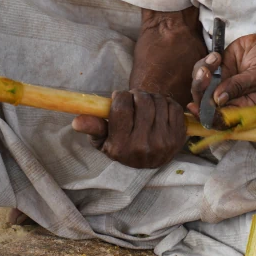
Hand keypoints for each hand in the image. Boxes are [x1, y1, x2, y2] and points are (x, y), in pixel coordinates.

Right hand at [72, 90, 187, 168]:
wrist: (148, 161)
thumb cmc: (121, 145)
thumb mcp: (103, 140)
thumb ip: (92, 128)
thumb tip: (76, 121)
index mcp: (121, 146)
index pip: (122, 107)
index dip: (120, 96)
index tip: (120, 97)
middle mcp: (144, 146)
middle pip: (143, 101)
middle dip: (136, 94)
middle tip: (134, 99)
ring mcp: (164, 142)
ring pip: (158, 101)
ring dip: (151, 97)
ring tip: (146, 104)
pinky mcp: (179, 137)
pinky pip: (174, 107)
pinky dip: (166, 103)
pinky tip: (159, 110)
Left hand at [188, 31, 255, 112]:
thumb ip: (239, 87)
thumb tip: (218, 99)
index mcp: (243, 107)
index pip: (221, 119)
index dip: (207, 116)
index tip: (196, 107)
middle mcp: (230, 99)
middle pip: (205, 103)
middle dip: (200, 90)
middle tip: (205, 73)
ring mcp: (222, 83)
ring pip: (200, 86)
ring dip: (201, 74)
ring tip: (214, 60)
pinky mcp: (217, 69)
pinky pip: (201, 70)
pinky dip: (205, 62)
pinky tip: (216, 55)